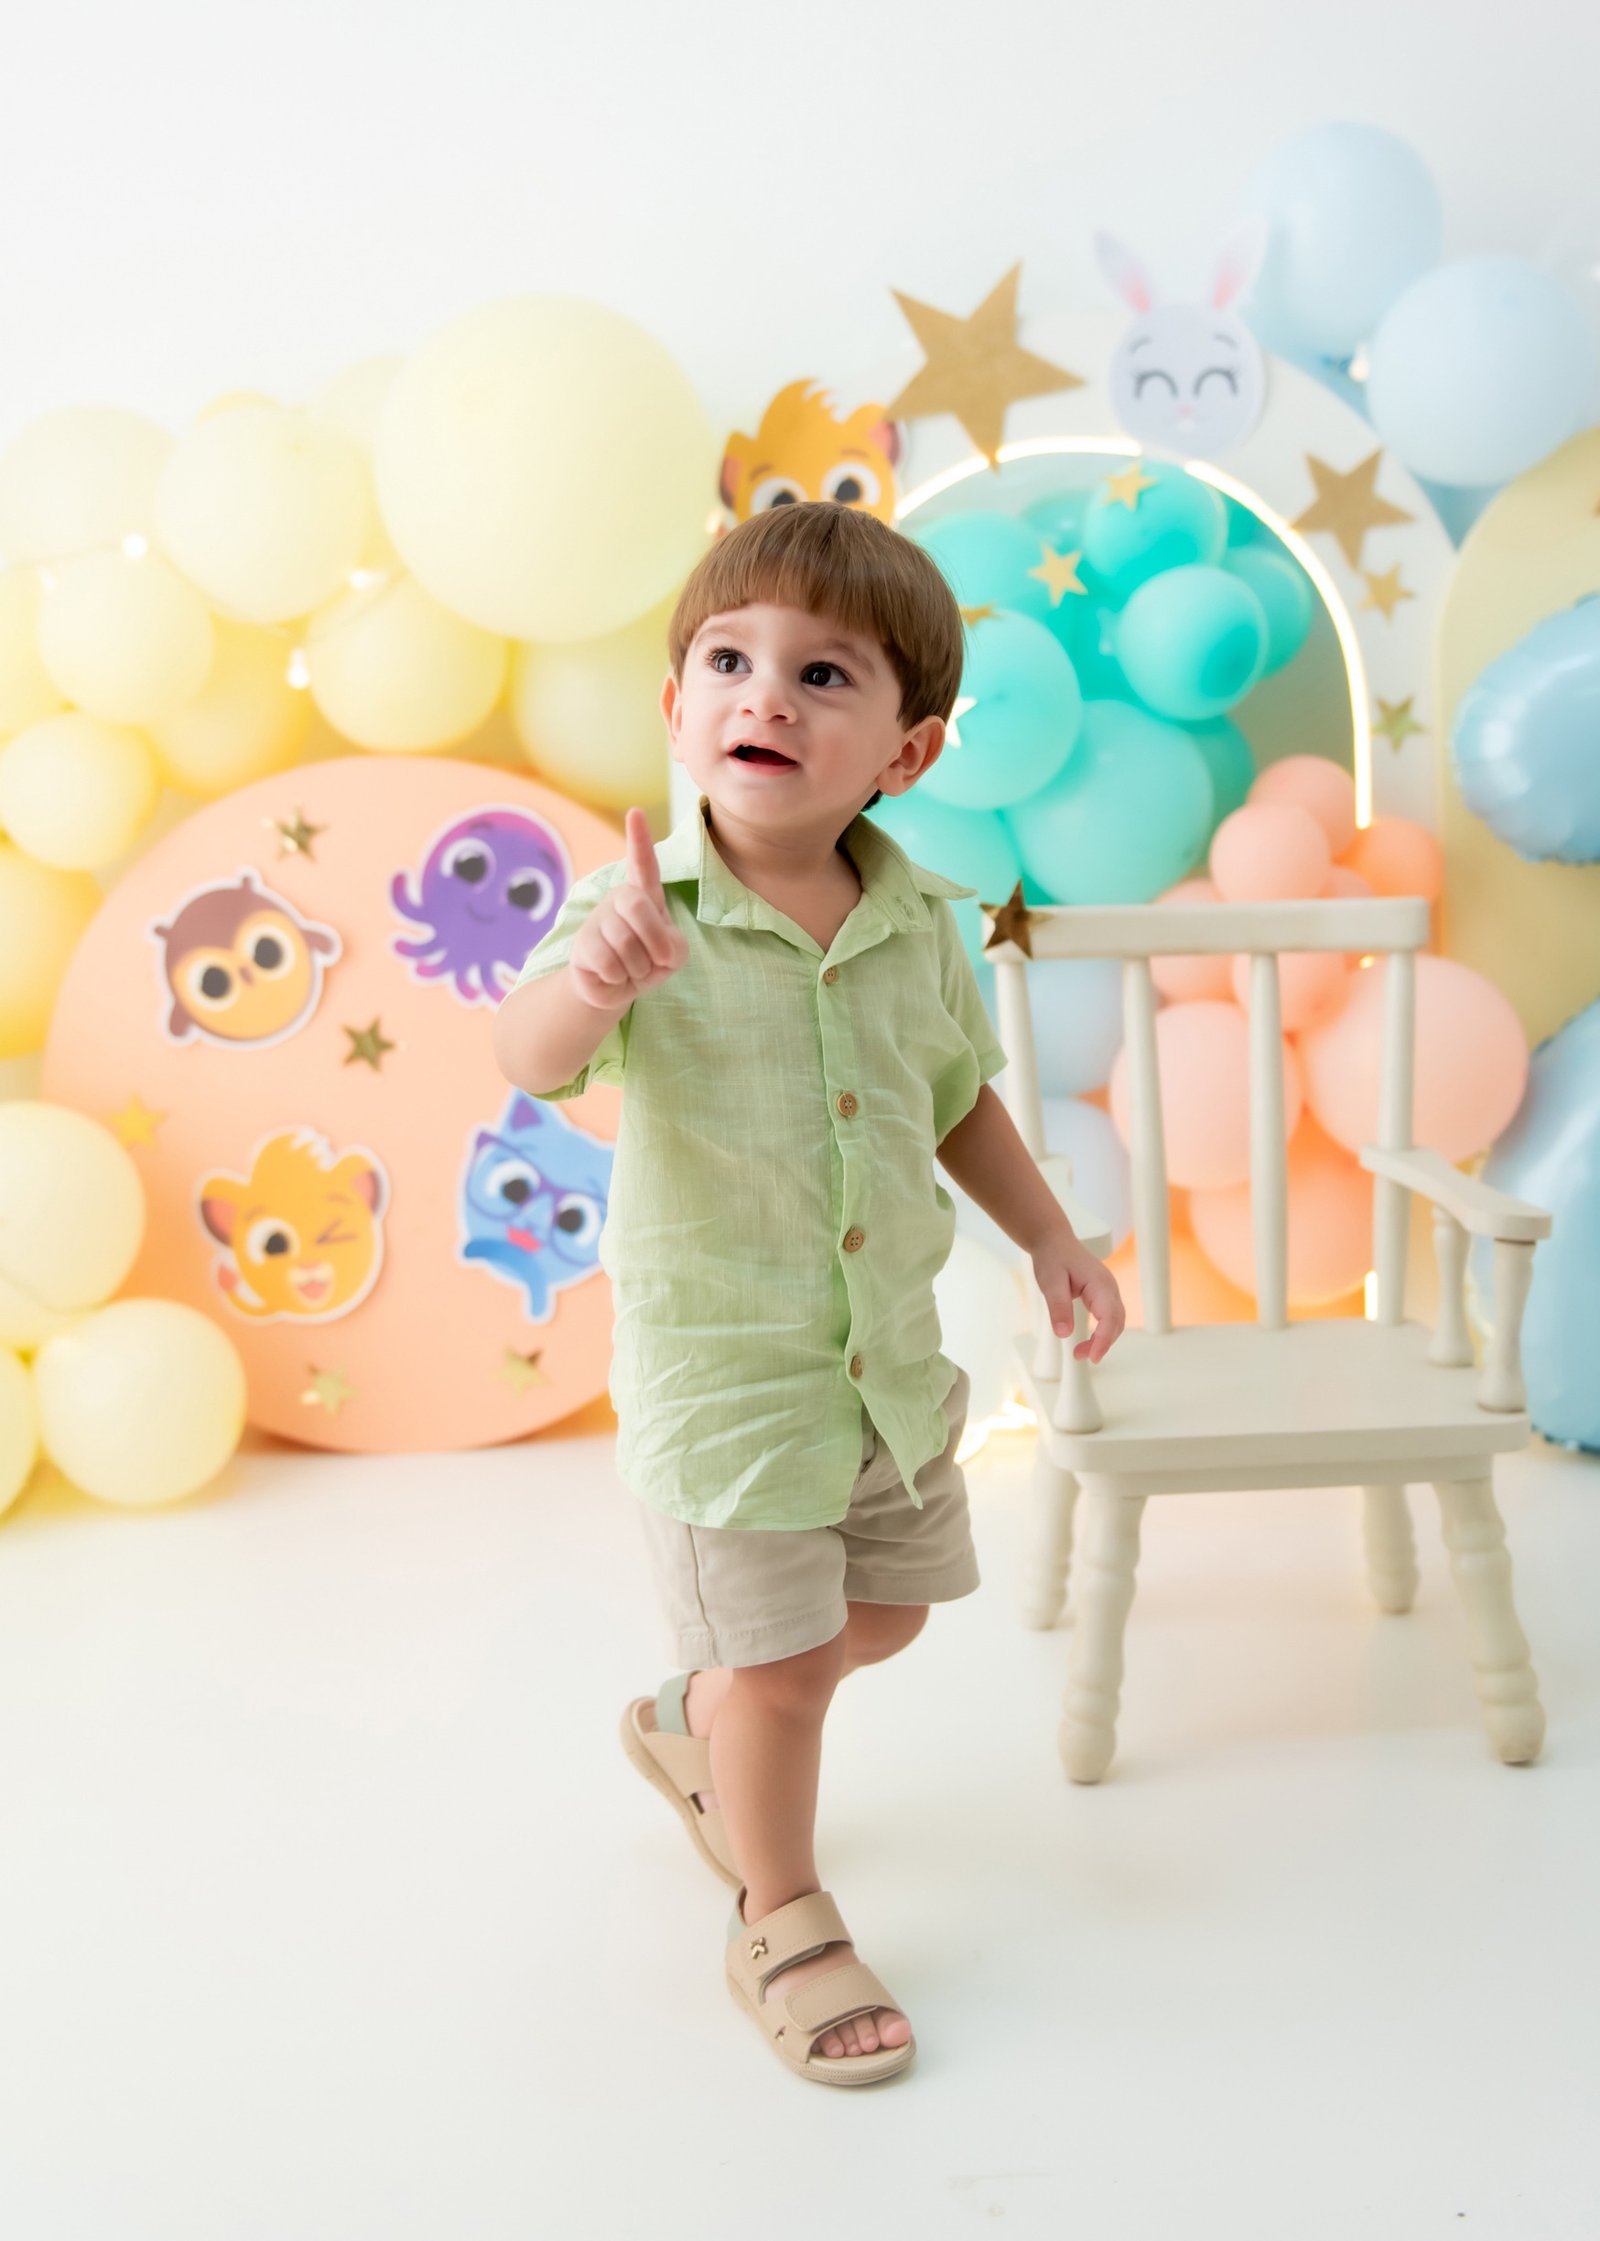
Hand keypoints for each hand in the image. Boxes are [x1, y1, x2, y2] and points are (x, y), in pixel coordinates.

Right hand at [569, 807, 689, 1012]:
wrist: (616, 988)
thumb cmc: (649, 961)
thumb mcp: (674, 953)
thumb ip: (674, 945)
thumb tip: (653, 948)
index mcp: (644, 895)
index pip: (643, 864)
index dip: (639, 839)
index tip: (635, 812)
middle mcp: (618, 900)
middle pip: (640, 908)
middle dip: (655, 942)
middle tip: (656, 960)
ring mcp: (597, 921)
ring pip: (626, 944)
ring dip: (639, 968)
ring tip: (632, 969)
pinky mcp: (581, 946)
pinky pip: (610, 964)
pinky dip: (620, 979)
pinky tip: (614, 975)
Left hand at [1032, 1233, 1125, 1364]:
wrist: (1054, 1242)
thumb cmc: (1053, 1258)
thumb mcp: (1050, 1282)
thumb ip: (1058, 1307)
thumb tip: (1064, 1334)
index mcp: (1100, 1283)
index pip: (1109, 1317)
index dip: (1103, 1340)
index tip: (1093, 1358)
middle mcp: (1109, 1288)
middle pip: (1116, 1322)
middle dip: (1102, 1343)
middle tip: (1079, 1356)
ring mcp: (1108, 1292)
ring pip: (1115, 1322)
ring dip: (1102, 1340)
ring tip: (1080, 1353)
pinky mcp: (1103, 1296)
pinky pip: (1109, 1318)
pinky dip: (1101, 1333)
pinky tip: (1088, 1342)